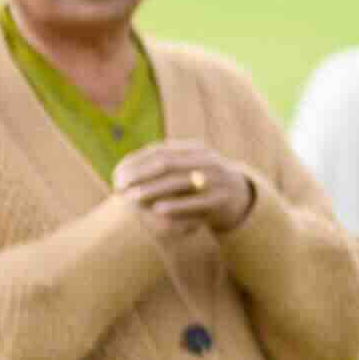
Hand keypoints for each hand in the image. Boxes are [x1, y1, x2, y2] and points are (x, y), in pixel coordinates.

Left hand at [113, 144, 253, 235]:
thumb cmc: (203, 184)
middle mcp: (207, 160)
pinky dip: (176, 205)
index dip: (137, 163)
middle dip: (141, 175)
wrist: (241, 197)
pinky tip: (158, 210)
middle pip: (168, 164)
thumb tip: (125, 169)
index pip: (160, 152)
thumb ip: (165, 165)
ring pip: (179, 182)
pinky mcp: (221, 199)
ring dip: (153, 190)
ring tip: (132, 198)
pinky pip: (195, 202)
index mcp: (195, 149)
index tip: (117, 175)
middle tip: (120, 187)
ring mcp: (216, 179)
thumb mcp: (189, 167)